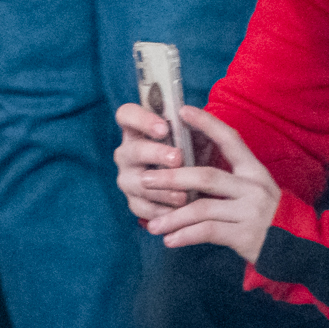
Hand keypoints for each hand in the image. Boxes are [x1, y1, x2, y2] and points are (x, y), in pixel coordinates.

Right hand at [115, 101, 192, 220]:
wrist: (202, 182)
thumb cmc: (196, 151)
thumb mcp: (198, 136)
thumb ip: (194, 125)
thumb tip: (193, 117)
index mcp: (138, 130)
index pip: (126, 115)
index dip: (141, 120)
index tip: (164, 128)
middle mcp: (127, 153)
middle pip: (133, 151)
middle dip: (156, 154)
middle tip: (178, 157)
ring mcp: (128, 179)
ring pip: (139, 184)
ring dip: (162, 189)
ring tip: (184, 194)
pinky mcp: (135, 203)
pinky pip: (144, 209)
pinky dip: (163, 212)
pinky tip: (180, 212)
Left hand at [122, 105, 281, 263]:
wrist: (299, 246)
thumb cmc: (269, 216)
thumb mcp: (255, 190)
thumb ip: (228, 181)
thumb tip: (187, 172)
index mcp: (254, 171)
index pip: (230, 139)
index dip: (206, 123)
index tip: (182, 111)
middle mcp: (253, 187)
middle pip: (206, 176)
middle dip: (172, 178)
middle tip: (145, 180)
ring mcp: (250, 211)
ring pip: (202, 208)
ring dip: (173, 216)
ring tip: (152, 225)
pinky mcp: (245, 235)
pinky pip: (208, 232)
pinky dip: (186, 236)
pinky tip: (170, 240)